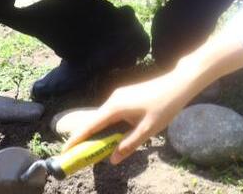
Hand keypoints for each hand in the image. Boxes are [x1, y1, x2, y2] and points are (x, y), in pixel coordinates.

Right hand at [63, 69, 199, 163]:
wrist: (178, 83)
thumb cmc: (164, 106)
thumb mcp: (148, 130)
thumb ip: (129, 144)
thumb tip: (112, 159)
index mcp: (115, 107)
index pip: (89, 126)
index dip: (76, 139)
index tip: (65, 151)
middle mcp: (112, 100)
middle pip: (93, 122)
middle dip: (84, 139)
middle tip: (78, 156)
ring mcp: (118, 96)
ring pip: (102, 118)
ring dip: (97, 133)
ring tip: (93, 150)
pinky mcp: (125, 96)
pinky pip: (110, 114)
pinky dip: (106, 126)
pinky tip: (111, 136)